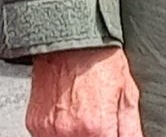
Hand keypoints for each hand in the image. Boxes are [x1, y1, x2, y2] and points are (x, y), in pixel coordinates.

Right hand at [26, 46, 143, 136]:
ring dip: (77, 135)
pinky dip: (59, 131)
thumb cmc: (99, 59)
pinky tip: (68, 112)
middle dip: (94, 135)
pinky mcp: (34, 124)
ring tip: (83, 115)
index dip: (110, 136)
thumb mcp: (127, 92)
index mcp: (97, 128)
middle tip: (97, 123)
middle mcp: (70, 132)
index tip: (109, 131)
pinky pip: (47, 136)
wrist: (68, 38)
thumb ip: (131, 128)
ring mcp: (49, 129)